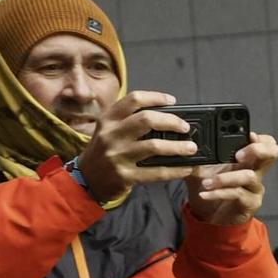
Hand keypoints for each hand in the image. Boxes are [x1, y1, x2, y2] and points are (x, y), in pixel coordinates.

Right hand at [76, 91, 201, 201]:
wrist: (86, 179)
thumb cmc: (103, 151)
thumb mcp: (108, 130)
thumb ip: (128, 120)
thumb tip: (165, 116)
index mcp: (108, 119)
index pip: (134, 100)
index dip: (156, 97)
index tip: (172, 101)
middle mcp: (112, 134)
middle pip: (146, 120)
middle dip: (171, 121)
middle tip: (185, 127)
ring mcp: (118, 155)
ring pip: (154, 146)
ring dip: (178, 147)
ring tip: (192, 148)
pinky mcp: (125, 175)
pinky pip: (156, 172)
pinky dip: (175, 170)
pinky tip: (186, 169)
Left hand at [186, 132, 277, 226]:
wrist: (206, 215)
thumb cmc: (208, 187)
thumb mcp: (200, 166)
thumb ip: (199, 154)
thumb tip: (188, 144)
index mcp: (246, 158)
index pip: (265, 143)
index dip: (261, 138)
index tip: (249, 135)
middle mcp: (255, 170)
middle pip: (272, 154)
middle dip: (257, 150)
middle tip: (238, 156)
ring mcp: (254, 188)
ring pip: (249, 176)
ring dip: (226, 178)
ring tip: (208, 182)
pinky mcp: (250, 203)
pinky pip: (238, 194)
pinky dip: (219, 193)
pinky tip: (205, 194)